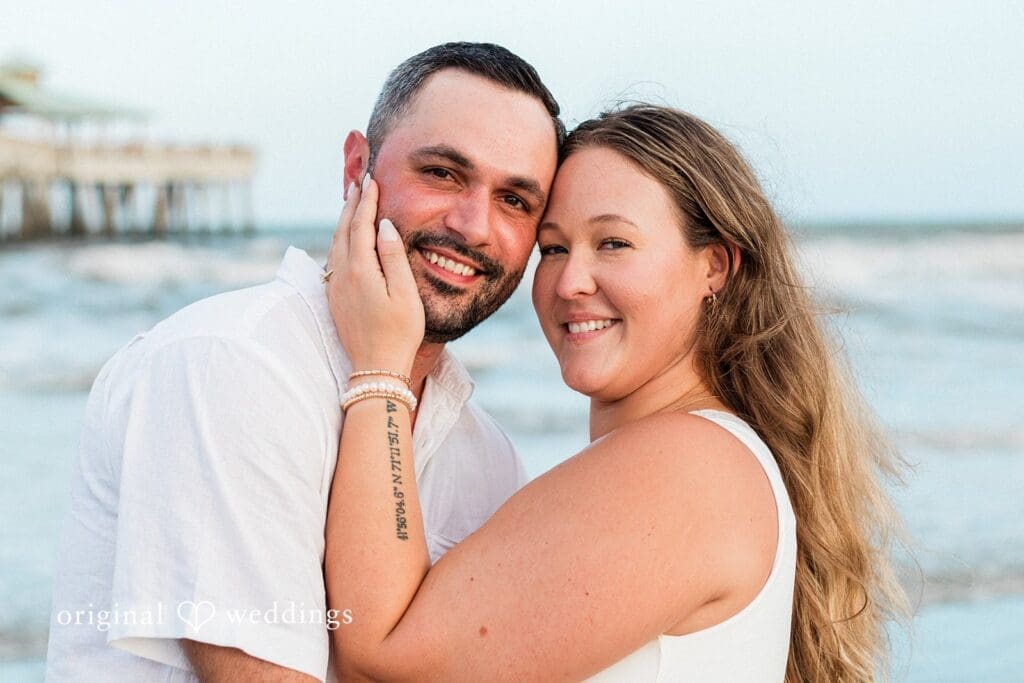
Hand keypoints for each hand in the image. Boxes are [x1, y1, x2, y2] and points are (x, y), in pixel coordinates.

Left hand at [325, 176, 423, 374]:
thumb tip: (384, 226)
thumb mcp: (405, 293)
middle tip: (359, 183)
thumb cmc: (399, 333)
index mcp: (360, 270)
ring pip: (335, 244)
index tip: (371, 181)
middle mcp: (341, 275)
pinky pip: (334, 259)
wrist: (376, 367)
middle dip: (351, 205)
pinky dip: (340, 241)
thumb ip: (393, 256)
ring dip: (344, 222)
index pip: (360, 225)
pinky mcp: (335, 298)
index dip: (366, 202)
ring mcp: (335, 288)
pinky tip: (347, 240)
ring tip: (352, 205)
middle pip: (343, 231)